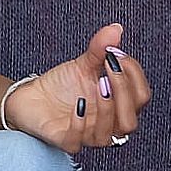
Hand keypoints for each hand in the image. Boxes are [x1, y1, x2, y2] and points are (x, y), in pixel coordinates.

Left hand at [5, 24, 152, 150]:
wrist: (29, 96)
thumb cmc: (61, 84)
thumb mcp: (82, 64)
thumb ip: (100, 50)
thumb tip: (115, 28)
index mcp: (119, 106)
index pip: (141, 96)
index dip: (134, 75)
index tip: (116, 53)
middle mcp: (108, 124)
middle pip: (131, 120)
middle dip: (124, 92)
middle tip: (109, 67)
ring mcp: (88, 136)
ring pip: (111, 133)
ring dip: (107, 108)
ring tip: (98, 84)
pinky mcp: (66, 142)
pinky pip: (78, 141)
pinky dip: (80, 123)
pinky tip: (78, 104)